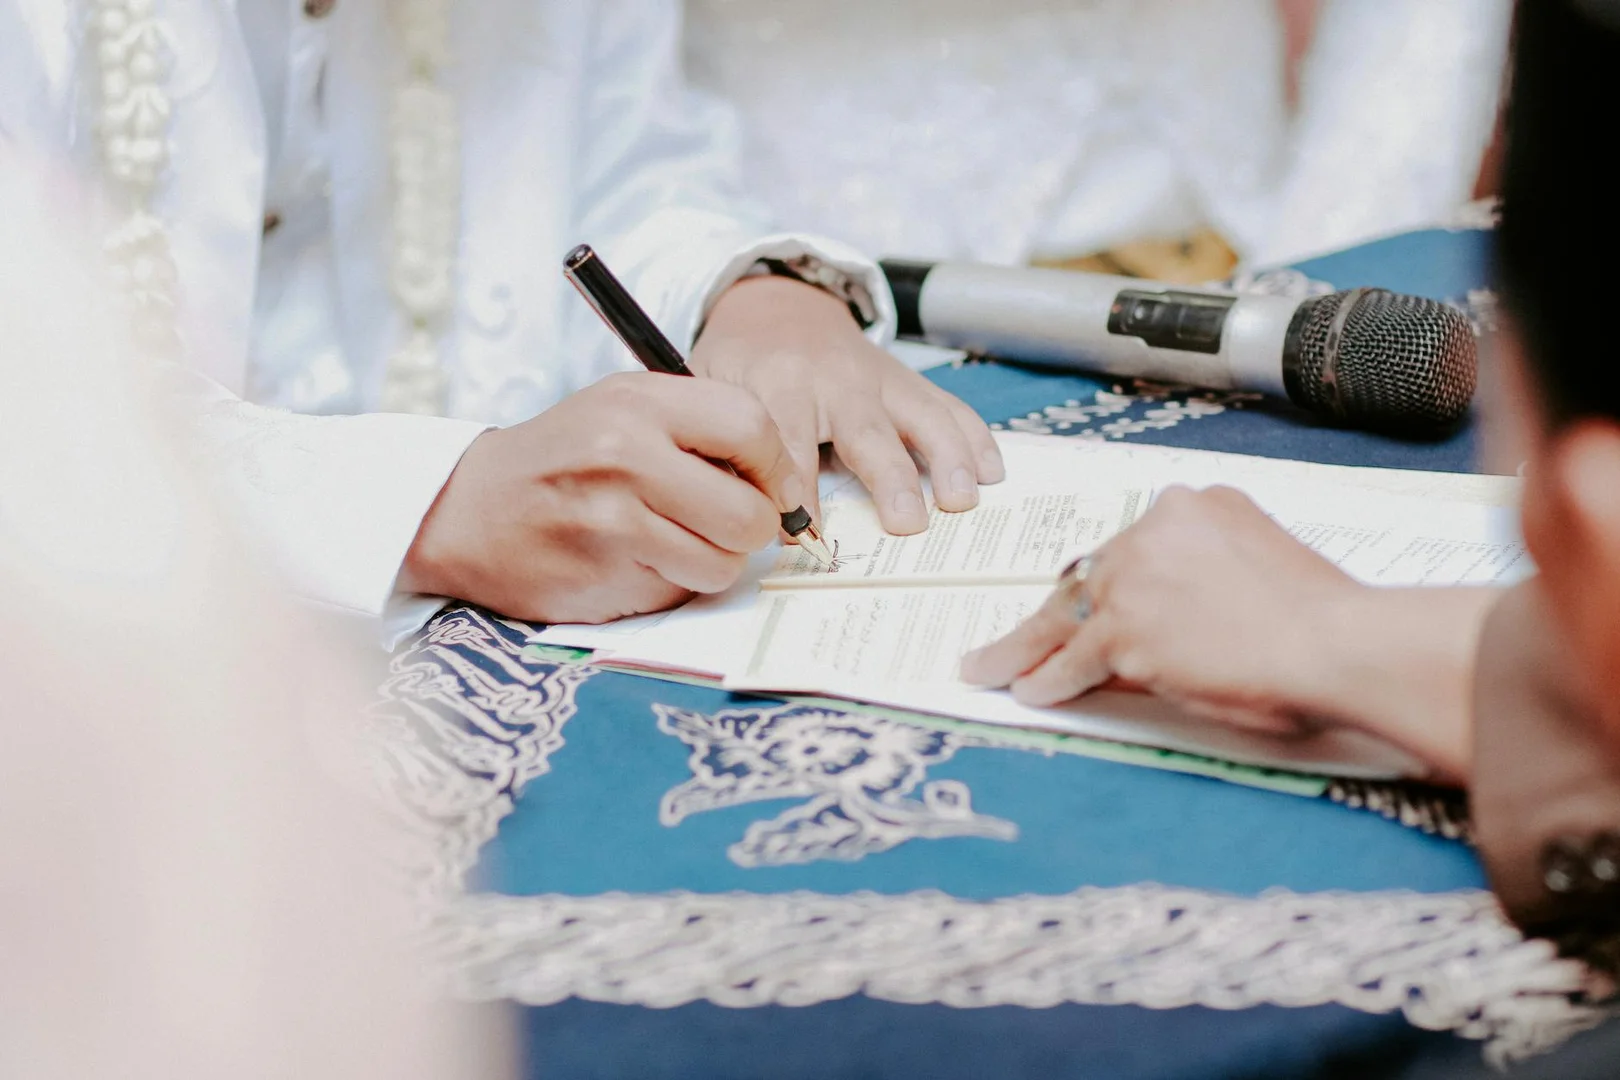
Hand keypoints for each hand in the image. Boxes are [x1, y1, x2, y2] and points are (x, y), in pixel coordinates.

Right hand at [399, 372, 801, 623]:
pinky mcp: (606, 577)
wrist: (468, 509)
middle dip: (752, 530)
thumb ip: (699, 428)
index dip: (776, 468)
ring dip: (711, 563)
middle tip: (726, 526)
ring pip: (723, 563)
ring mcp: (615, 522)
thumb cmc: (564, 457)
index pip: (752, 428)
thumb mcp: (623, 409)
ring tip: (671, 542)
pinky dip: (671, 585)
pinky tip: (633, 563)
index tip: (771, 488)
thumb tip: (785, 479)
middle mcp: (627, 456)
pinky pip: (681, 593)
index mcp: (639, 402)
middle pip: (750, 514)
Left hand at [691, 275, 1003, 534]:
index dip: (797, 493)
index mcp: (779, 383)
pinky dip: (974, 437)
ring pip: (922, 415)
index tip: (804, 536)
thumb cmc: (741, 362)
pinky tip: (992, 472)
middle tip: (907, 525)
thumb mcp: (712, 391)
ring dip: (948, 459)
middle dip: (889, 478)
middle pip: (867, 431)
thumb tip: (735, 509)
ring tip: (963, 502)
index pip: (788, 443)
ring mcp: (880, 377)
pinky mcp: (908, 380)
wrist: (777, 305)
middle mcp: (836, 378)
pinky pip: (948, 405)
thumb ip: (723, 443)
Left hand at [962, 486, 1354, 732]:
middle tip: (1028, 635)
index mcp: (1197, 505)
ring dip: (1024, 647)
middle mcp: (1157, 528)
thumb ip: (1212, 569)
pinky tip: (1028, 690)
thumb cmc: (1323, 618)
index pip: (1131, 546)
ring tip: (991, 666)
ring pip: (1066, 616)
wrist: (1338, 644)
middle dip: (1060, 611)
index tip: (1096, 600)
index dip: (1109, 582)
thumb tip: (1177, 609)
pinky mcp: (1125, 632)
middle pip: (1089, 576)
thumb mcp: (1262, 562)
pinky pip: (1072, 659)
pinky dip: (1047, 677)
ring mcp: (1136, 579)